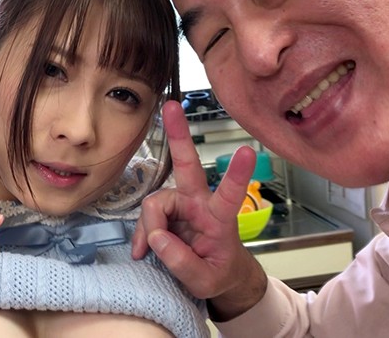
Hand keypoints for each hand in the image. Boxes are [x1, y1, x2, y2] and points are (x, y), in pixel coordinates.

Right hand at [131, 101, 266, 320]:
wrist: (217, 275)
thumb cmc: (218, 273)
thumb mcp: (205, 281)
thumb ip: (182, 262)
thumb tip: (156, 237)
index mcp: (220, 219)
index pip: (231, 194)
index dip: (238, 174)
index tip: (248, 151)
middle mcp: (199, 203)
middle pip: (187, 166)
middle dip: (179, 136)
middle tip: (172, 106)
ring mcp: (181, 205)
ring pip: (154, 204)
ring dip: (147, 227)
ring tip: (145, 252)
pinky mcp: (167, 211)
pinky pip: (146, 216)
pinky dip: (141, 234)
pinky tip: (141, 250)